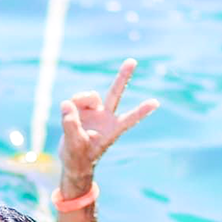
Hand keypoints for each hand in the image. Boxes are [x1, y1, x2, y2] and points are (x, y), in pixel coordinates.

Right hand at [58, 58, 158, 194]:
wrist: (73, 161)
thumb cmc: (78, 158)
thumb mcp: (74, 145)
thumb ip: (71, 125)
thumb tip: (66, 103)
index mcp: (113, 130)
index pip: (129, 118)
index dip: (141, 111)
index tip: (156, 102)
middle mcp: (107, 117)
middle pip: (116, 93)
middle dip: (123, 76)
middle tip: (132, 60)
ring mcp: (96, 112)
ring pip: (91, 96)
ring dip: (81, 99)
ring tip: (74, 112)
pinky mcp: (83, 110)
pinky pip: (77, 99)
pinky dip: (72, 104)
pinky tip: (68, 113)